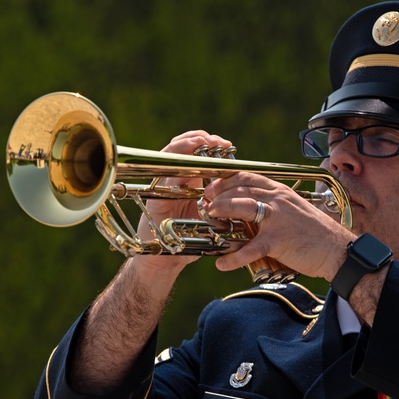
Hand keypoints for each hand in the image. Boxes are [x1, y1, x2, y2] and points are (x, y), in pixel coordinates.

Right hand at [132, 130, 235, 275]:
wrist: (165, 259)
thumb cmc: (187, 239)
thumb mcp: (208, 216)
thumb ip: (219, 202)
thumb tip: (242, 191)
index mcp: (188, 182)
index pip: (196, 154)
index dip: (210, 144)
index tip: (227, 145)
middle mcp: (174, 180)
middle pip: (182, 148)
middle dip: (200, 139)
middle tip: (218, 141)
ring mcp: (163, 186)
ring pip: (170, 156)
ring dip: (187, 146)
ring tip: (202, 141)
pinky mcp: (156, 196)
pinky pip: (164, 177)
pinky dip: (176, 167)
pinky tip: (188, 162)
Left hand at [201, 171, 354, 280]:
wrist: (336, 249)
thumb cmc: (314, 232)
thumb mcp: (292, 209)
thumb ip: (273, 205)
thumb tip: (250, 209)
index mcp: (280, 192)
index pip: (248, 177)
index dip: (226, 179)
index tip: (212, 185)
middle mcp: (278, 200)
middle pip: (242, 189)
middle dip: (219, 193)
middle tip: (205, 201)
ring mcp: (278, 219)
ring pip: (243, 207)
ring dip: (222, 209)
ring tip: (209, 216)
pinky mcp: (278, 241)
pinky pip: (251, 248)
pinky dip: (234, 257)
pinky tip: (222, 264)